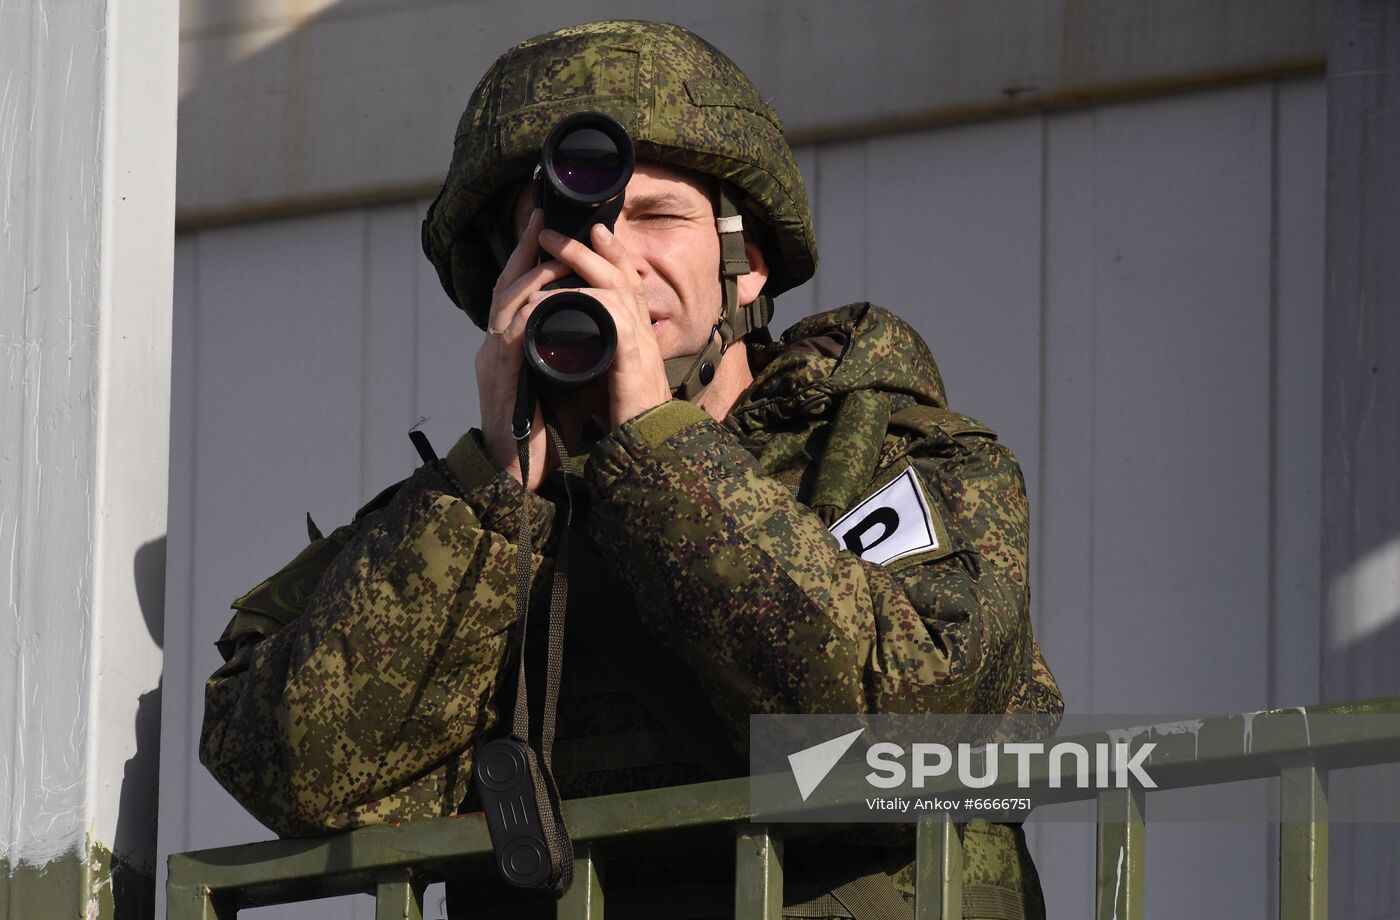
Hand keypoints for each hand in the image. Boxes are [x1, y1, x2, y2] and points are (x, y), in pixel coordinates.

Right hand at [475, 209, 573, 490]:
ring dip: (529, 273)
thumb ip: (577, 350)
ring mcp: (493, 362)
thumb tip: (604, 324)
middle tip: (542, 218)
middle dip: (523, 249)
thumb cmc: (545, 433)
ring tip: (549, 247)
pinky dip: (529, 312)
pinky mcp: (499, 380)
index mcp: (510, 346)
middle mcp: (495, 347)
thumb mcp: (565, 382)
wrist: (519, 478)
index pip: (518, 290)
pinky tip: (545, 297)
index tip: (546, 224)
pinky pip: (511, 336)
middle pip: (506, 285)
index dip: (529, 256)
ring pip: (506, 303)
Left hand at [535, 223, 670, 428]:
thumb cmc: (627, 419)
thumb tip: (578, 337)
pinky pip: (610, 315)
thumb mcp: (612, 376)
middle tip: (558, 230)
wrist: (647, 449)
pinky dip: (582, 300)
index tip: (595, 232)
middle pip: (624, 276)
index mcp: (638, 337)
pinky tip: (556, 297)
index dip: (614, 255)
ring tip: (552, 249)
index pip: (629, 285)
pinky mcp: (632, 358)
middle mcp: (643, 334)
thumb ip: (602, 352)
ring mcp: (640, 344)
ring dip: (583, 262)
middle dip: (592, 247)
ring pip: (617, 286)